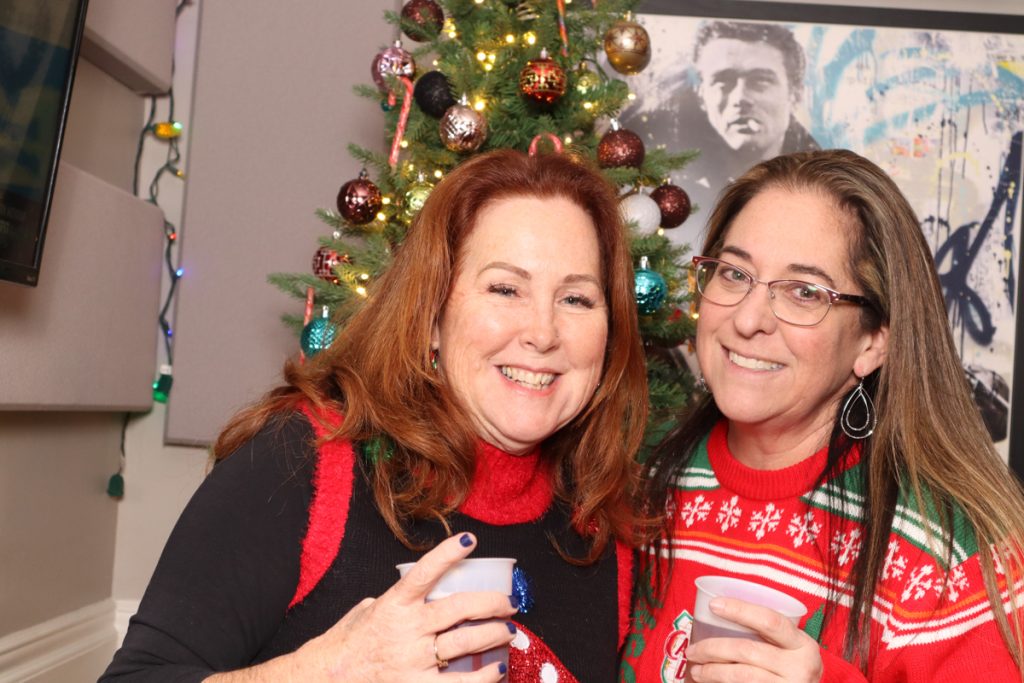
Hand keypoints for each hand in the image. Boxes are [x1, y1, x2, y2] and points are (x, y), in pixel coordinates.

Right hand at [211, 533, 517, 681]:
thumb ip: (395, 600)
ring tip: (509, 632)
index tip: (469, 540)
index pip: (425, 571)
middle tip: (509, 603)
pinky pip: (461, 682)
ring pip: (468, 640)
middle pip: (462, 608)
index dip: (449, 553)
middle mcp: (408, 627)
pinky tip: (497, 669)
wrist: (327, 680)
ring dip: (495, 634)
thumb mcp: (367, 611)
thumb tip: (419, 591)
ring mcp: (416, 658)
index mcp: (394, 603)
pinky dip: (485, 676)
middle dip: (494, 604)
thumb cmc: (347, 645)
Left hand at [685, 598, 821, 682]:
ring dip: (712, 671)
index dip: (740, 610)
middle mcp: (800, 667)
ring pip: (741, 675)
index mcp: (803, 645)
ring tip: (695, 669)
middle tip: (692, 650)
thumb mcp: (791, 649)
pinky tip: (710, 682)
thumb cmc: (793, 668)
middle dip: (713, 648)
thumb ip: (768, 634)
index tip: (714, 605)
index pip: (769, 620)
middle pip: (747, 650)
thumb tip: (718, 613)